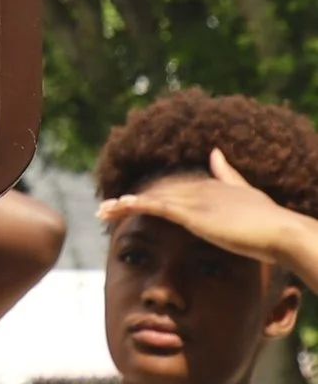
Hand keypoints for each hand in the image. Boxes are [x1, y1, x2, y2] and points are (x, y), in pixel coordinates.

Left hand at [104, 148, 317, 287]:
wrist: (281, 231)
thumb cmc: (268, 221)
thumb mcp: (246, 193)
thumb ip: (228, 174)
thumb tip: (214, 151)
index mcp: (210, 187)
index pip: (171, 190)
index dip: (148, 195)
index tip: (127, 202)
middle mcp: (198, 190)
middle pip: (156, 193)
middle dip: (129, 202)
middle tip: (104, 209)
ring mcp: (195, 201)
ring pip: (151, 199)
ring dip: (124, 205)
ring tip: (101, 212)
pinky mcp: (193, 214)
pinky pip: (158, 207)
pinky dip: (136, 205)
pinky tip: (119, 206)